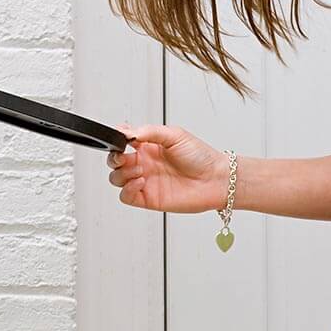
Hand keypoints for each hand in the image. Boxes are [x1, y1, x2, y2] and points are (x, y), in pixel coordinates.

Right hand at [106, 123, 226, 213]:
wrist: (216, 179)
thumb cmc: (200, 156)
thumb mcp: (174, 135)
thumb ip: (149, 132)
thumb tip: (128, 132)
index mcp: (148, 146)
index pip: (122, 142)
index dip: (116, 141)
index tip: (120, 140)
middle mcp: (144, 163)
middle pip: (115, 161)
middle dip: (114, 158)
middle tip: (124, 156)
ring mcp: (145, 181)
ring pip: (116, 179)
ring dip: (123, 173)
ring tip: (141, 169)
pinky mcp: (148, 198)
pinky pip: (126, 196)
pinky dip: (128, 189)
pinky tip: (142, 181)